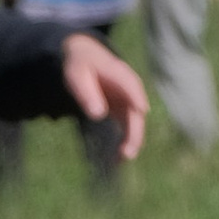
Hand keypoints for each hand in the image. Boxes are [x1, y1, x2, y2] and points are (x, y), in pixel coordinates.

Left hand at [59, 32, 147, 159]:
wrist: (84, 59)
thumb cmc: (80, 64)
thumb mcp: (77, 75)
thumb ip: (86, 92)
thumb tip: (98, 114)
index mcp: (120, 74)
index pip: (132, 87)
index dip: (137, 98)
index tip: (142, 111)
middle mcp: (130, 90)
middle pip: (137, 113)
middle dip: (134, 133)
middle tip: (127, 152)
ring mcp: (128, 102)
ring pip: (135, 124)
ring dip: (131, 142)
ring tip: (121, 159)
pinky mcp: (123, 111)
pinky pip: (127, 128)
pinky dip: (124, 141)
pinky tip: (117, 158)